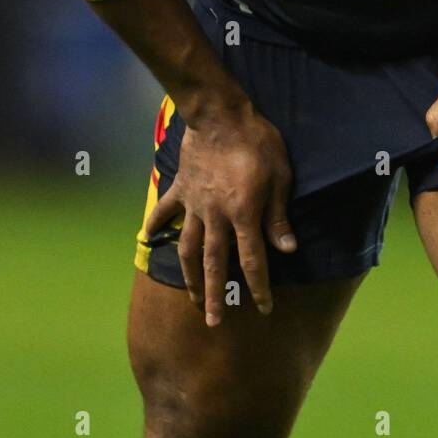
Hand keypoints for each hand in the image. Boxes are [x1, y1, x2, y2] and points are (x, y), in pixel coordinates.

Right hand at [144, 95, 294, 323]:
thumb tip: (287, 250)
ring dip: (189, 275)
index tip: (263, 309)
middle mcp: (216, 217)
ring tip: (191, 297)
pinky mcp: (180, 189)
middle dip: (215, 296)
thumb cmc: (258, 143)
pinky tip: (149, 241)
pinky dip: (156, 226)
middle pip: (214, 264)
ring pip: (188, 248)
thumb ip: (278, 216)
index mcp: (243, 215)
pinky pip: (165, 211)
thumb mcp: (280, 177)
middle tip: (213, 323)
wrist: (220, 114)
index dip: (259, 288)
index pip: (252, 261)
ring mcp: (194, 204)